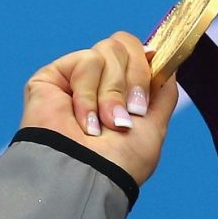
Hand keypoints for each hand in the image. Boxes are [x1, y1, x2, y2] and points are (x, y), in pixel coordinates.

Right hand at [21, 30, 182, 188]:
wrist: (89, 174)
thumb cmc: (120, 162)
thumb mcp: (155, 126)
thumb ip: (163, 91)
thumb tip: (165, 58)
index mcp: (122, 91)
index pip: (137, 52)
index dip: (147, 62)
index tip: (151, 87)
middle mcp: (99, 81)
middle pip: (124, 44)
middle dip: (135, 78)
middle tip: (130, 112)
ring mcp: (76, 78)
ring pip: (107, 50)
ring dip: (112, 92)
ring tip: (104, 123)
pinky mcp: (52, 77)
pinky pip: (86, 61)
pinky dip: (89, 94)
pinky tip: (84, 121)